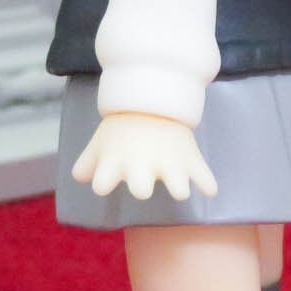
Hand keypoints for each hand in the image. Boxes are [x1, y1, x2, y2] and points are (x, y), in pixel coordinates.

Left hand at [70, 112, 218, 201]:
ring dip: (178, 188)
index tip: (105, 182)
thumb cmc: (122, 130)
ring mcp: (168, 164)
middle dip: (141, 187)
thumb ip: (87, 164)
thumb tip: (81, 178)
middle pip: (140, 189)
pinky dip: (207, 183)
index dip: (102, 183)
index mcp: (117, 163)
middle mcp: (142, 166)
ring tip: (178, 187)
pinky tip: (209, 190)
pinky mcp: (188, 160)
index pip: (101, 184)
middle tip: (142, 184)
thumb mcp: (100, 144)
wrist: (153, 100)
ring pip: (178, 186)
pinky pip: (203, 175)